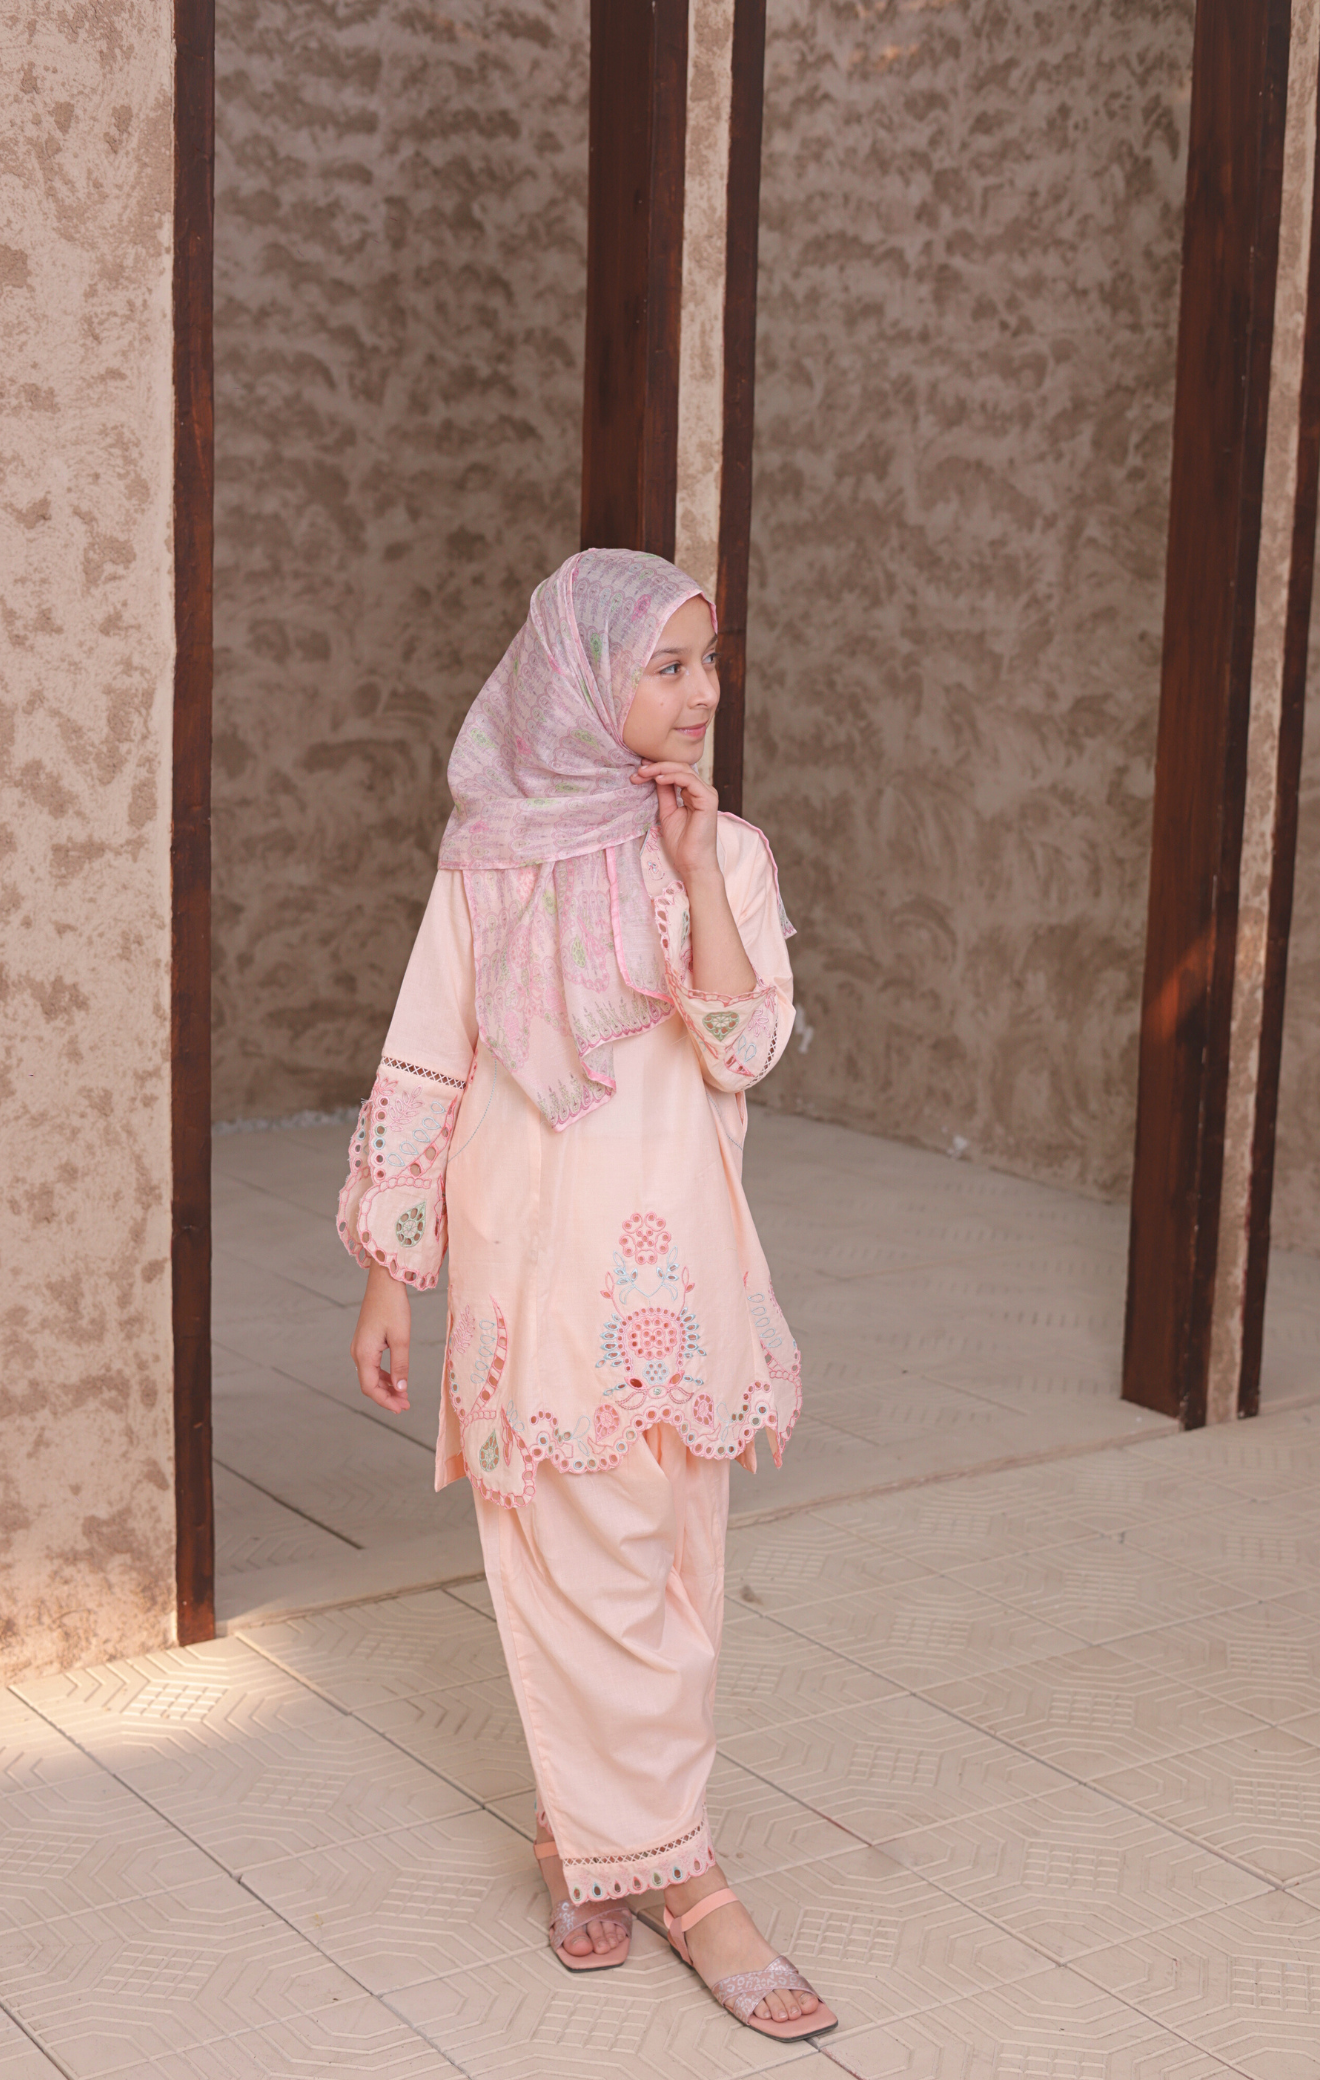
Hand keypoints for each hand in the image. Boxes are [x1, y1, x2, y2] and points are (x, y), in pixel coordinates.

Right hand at [350, 1262, 411, 1412]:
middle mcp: (357, 1352)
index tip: (401, 1408)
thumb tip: (401, 1389)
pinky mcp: (365, 1342)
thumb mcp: (401, 1338)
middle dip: (387, 1397)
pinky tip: (397, 1380)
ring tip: (404, 1396)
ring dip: (386, 1387)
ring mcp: (360, 1347)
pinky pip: (372, 1366)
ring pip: (370, 1376)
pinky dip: (384, 1376)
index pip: (370, 1388)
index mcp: (364, 1353)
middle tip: (406, 1405)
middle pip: (369, 1384)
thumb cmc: (393, 1307)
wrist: (384, 1283)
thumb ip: (400, 1365)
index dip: (385, 1401)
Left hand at [632, 761, 718, 883]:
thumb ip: (664, 793)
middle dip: (656, 767)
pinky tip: (658, 779)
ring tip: (643, 773)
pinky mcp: (708, 799)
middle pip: (679, 767)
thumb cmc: (682, 843)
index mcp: (694, 793)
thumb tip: (654, 776)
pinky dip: (672, 776)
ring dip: (661, 769)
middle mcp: (702, 791)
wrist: (692, 863)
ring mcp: (707, 794)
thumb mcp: (667, 812)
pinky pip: (689, 780)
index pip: (676, 772)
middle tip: (638, 771)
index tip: (638, 771)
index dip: (657, 769)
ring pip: (684, 770)